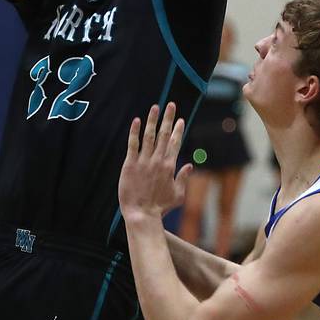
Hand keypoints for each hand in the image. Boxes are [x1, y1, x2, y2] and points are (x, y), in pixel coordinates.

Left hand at [118, 103, 189, 222]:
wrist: (141, 214)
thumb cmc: (160, 207)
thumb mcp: (178, 195)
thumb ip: (184, 178)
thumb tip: (190, 165)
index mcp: (169, 166)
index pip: (175, 143)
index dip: (178, 130)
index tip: (181, 119)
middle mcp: (158, 160)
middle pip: (164, 135)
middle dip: (168, 118)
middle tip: (171, 105)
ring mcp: (143, 161)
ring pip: (149, 136)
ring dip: (153, 120)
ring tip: (155, 107)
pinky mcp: (130, 164)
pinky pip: (133, 144)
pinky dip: (134, 132)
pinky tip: (136, 120)